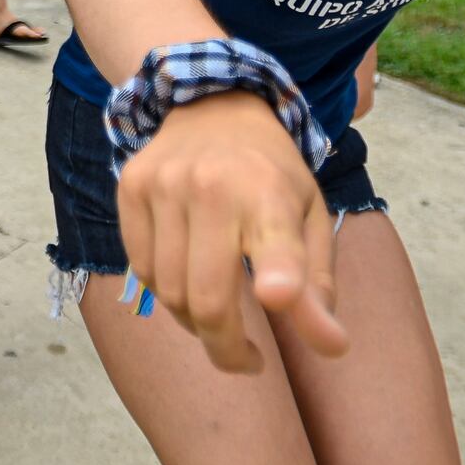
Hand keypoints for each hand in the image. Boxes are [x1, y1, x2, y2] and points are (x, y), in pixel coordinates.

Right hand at [114, 91, 345, 373]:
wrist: (215, 103)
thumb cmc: (272, 174)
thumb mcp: (310, 218)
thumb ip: (317, 286)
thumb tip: (333, 349)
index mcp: (272, 195)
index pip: (275, 243)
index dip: (280, 277)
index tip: (280, 296)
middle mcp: (213, 187)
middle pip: (207, 299)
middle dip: (225, 348)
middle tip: (245, 361)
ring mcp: (165, 185)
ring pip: (168, 292)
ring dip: (194, 322)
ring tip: (218, 315)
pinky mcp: (131, 187)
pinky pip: (142, 268)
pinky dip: (165, 290)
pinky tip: (187, 278)